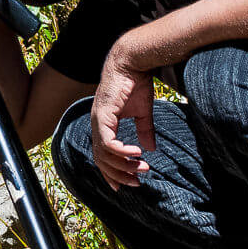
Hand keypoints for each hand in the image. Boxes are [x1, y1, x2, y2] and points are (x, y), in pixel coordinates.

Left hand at [91, 49, 155, 188]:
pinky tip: (137, 154)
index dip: (111, 173)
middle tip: (137, 182)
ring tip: (142, 168)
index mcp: (104, 126)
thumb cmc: (135, 84)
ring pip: (104, 154)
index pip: (102, 156)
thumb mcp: (142, 113)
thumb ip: (144, 131)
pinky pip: (108, 142)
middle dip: (119, 175)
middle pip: (101, 160)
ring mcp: (98, 121)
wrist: (132, 62)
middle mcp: (97, 126)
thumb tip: (150, 149)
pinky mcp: (103, 115)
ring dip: (123, 165)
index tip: (125, 186)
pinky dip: (121, 152)